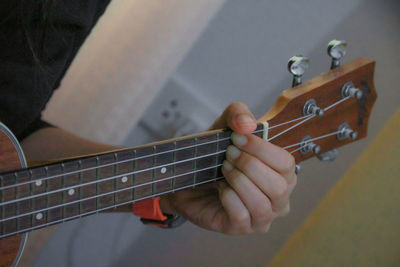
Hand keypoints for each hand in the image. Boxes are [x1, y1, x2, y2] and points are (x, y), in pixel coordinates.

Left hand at [160, 102, 296, 234]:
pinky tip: (220, 189)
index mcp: (282, 174)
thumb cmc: (214, 156)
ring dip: (239, 181)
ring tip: (223, 170)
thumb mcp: (224, 127)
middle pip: (278, 186)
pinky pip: (242, 216)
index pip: (286, 163)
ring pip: (262, 204)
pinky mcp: (242, 228)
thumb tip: (248, 124)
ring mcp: (262, 217)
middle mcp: (279, 199)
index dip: (261, 149)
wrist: (187, 180)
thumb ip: (238, 114)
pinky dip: (228, 198)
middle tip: (227, 155)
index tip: (237, 138)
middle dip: (248, 166)